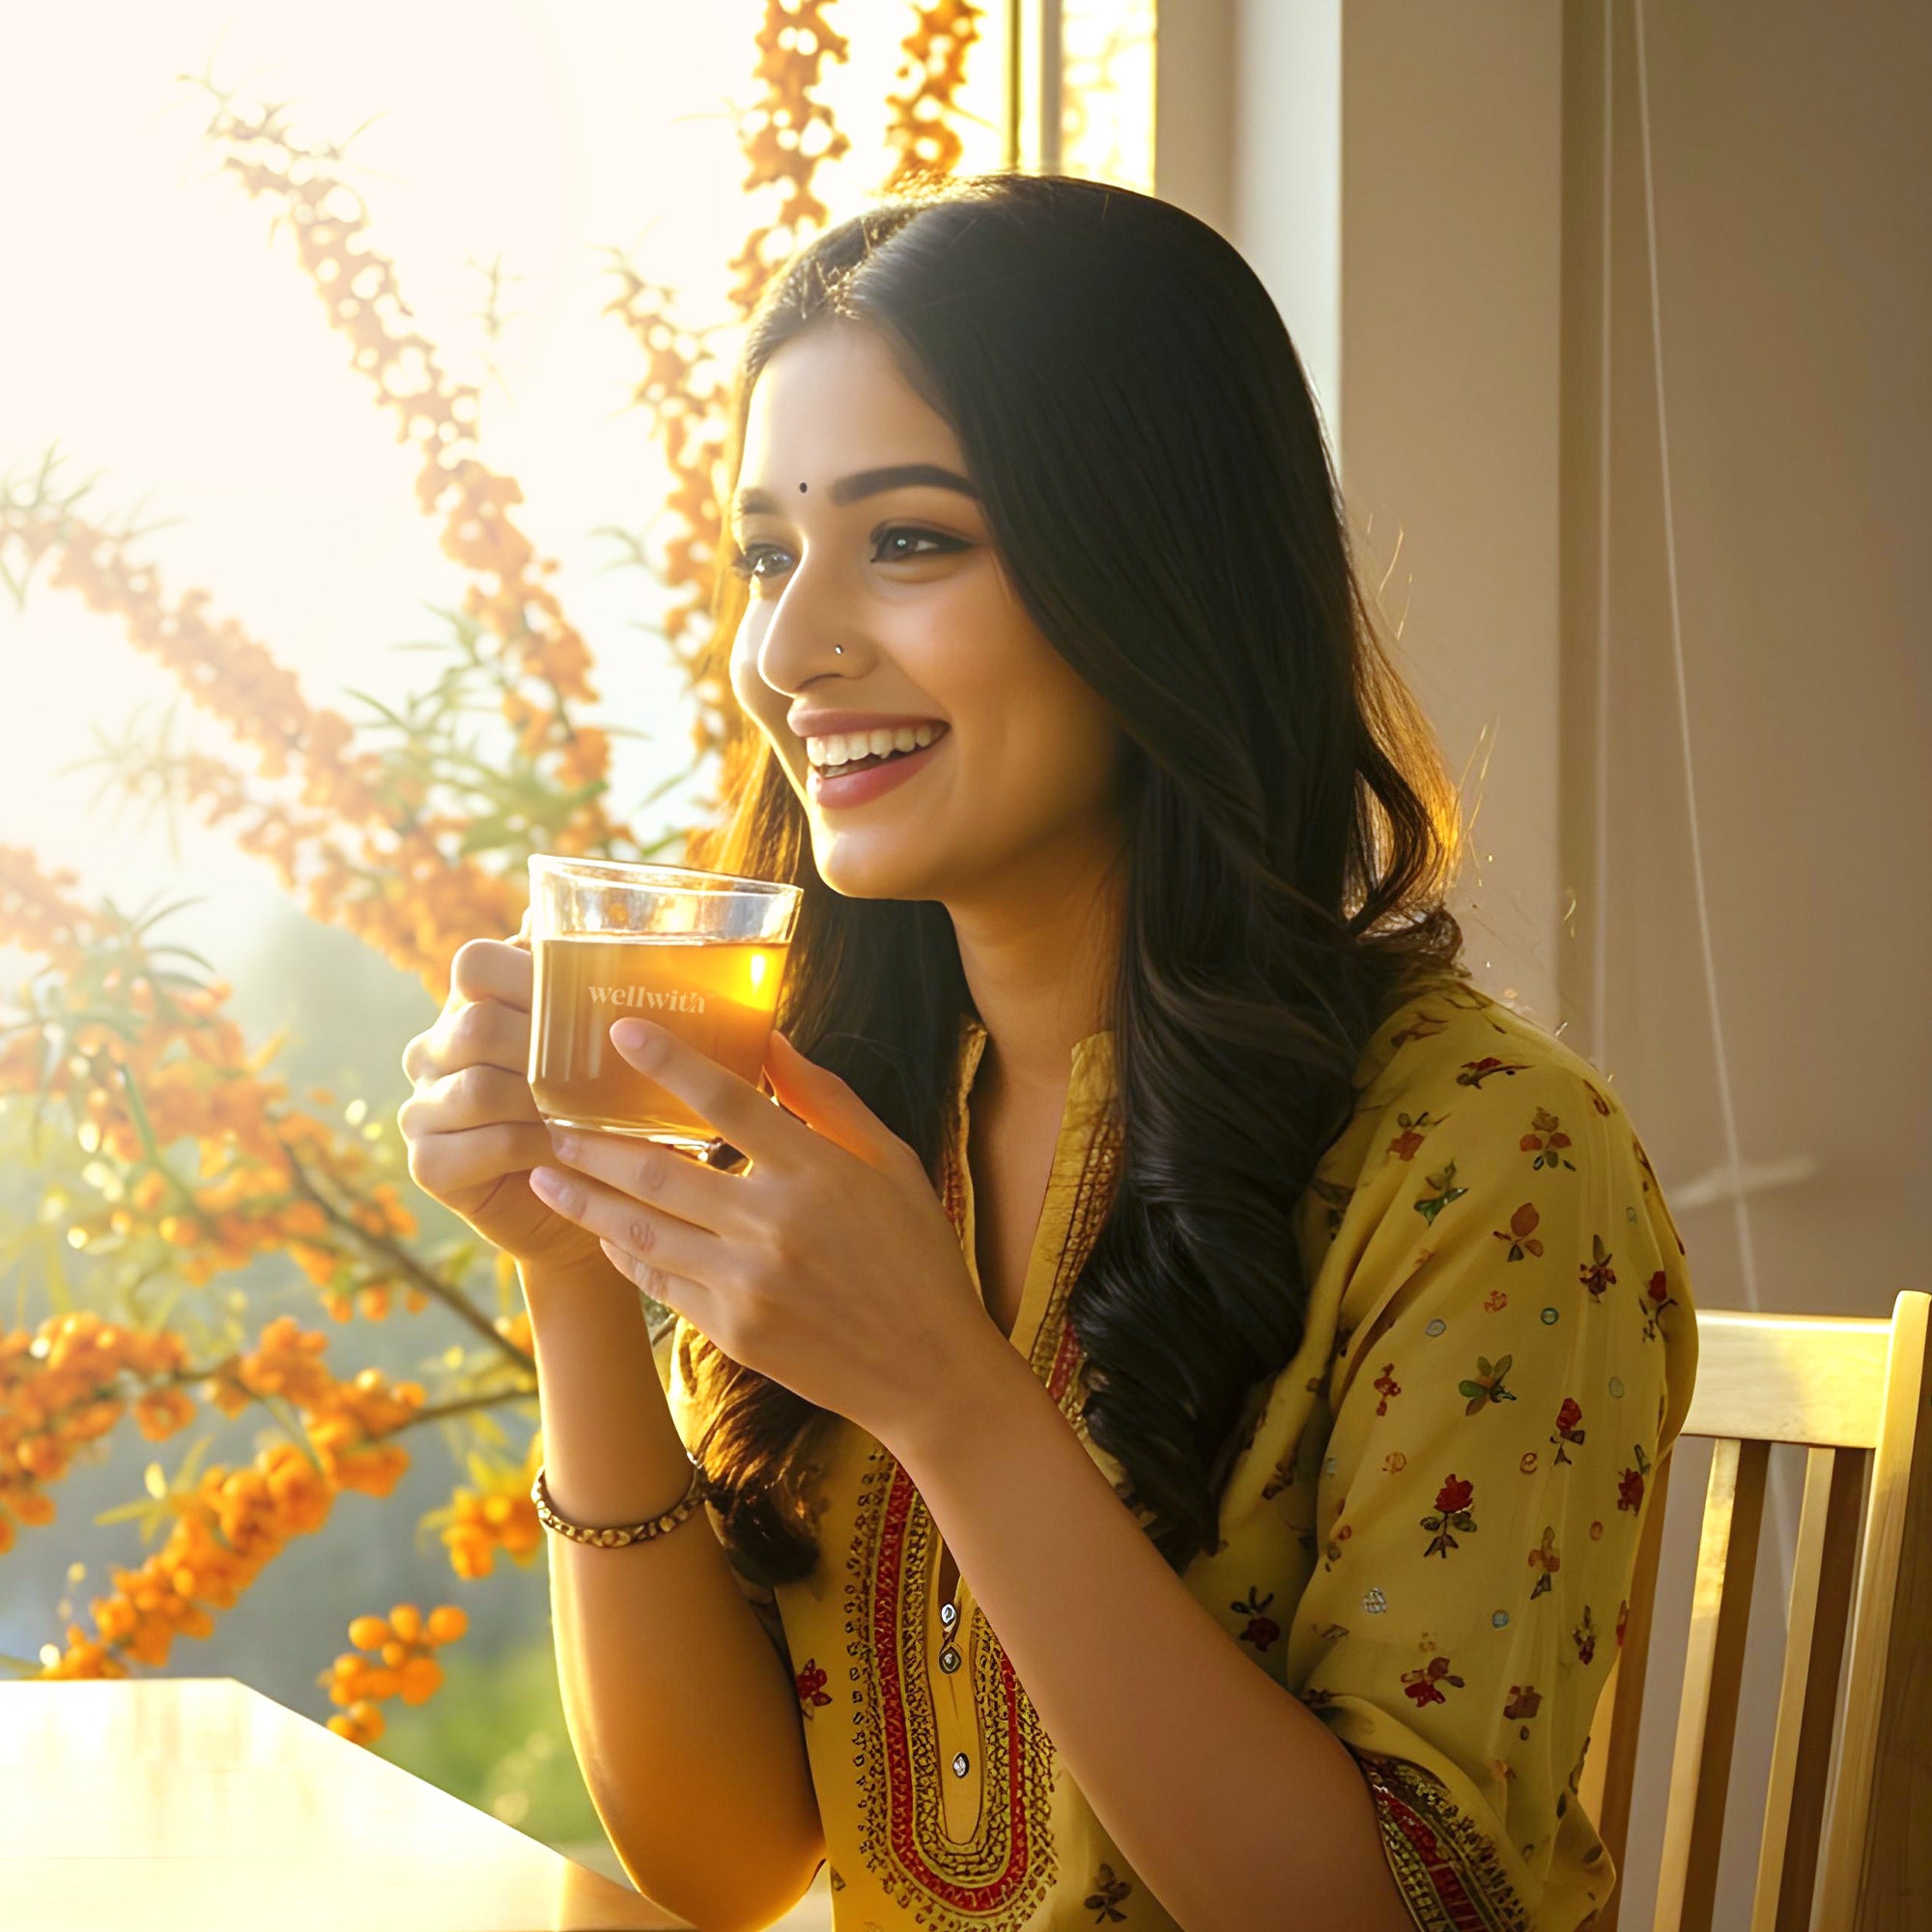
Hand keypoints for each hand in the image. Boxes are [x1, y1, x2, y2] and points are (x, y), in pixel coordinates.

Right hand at [398, 927, 609, 1278]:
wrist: (585, 1201)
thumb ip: (575, 982)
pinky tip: (572, 1152)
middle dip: (547, 1047)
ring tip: (595, 1114)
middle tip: (602, 1068)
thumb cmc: (596, 1110)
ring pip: (481, 1087)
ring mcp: (422, 1108)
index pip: (475, 963)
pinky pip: (485, 1144)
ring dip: (547, 1103)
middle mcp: (433, 1051)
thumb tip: (568, 909)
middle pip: (477, 1024)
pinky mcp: (428, 1163)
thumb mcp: (596, 1043)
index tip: (586, 1001)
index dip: (528, 975)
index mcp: (469, 1006)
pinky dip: (539, 1147)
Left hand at [527, 1017, 998, 1450]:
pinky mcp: (731, 1331)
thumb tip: (773, 1040)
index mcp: (819, 1172)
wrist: (928, 1369)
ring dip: (586, 1199)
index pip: (729, 1102)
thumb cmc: (916, 1254)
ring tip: (543, 1172)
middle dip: (593, 1143)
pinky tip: (600, 1231)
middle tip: (546, 1116)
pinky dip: (624, 1252)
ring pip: (643, 1230)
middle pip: (660, 1171)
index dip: (670, 1064)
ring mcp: (747, 1283)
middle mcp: (775, 1225)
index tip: (622, 1034)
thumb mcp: (892, 1161)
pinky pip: (659, 1282)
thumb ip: (828, 1100)